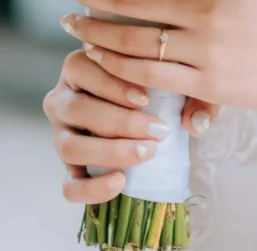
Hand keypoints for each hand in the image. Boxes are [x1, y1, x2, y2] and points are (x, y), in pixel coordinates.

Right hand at [43, 49, 179, 203]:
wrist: (139, 114)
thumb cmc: (149, 87)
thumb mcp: (161, 76)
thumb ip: (179, 89)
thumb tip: (197, 123)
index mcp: (77, 69)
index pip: (82, 69)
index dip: (112, 84)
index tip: (146, 98)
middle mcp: (60, 100)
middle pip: (77, 109)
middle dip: (119, 121)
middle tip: (157, 130)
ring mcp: (59, 136)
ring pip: (69, 147)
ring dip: (110, 151)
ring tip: (147, 152)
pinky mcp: (67, 168)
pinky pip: (69, 186)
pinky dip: (92, 188)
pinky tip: (120, 183)